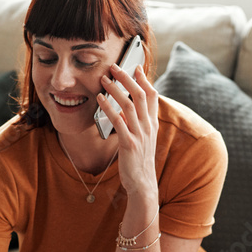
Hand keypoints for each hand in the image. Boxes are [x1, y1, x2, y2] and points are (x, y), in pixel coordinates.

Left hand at [98, 63, 158, 197]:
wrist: (142, 184)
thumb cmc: (139, 161)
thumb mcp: (142, 139)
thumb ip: (137, 123)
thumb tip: (125, 108)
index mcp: (152, 124)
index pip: (152, 95)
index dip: (144, 80)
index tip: (136, 67)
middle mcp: (148, 127)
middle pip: (140, 95)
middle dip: (127, 78)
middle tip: (115, 66)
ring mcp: (140, 135)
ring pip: (129, 105)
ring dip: (115, 89)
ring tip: (104, 79)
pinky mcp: (129, 144)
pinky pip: (118, 121)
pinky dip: (108, 108)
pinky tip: (99, 100)